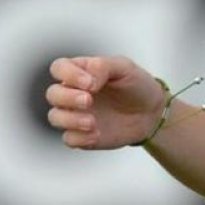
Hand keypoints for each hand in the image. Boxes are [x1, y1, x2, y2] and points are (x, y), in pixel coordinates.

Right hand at [46, 56, 164, 149]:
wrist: (151, 112)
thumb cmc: (136, 85)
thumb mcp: (125, 68)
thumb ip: (103, 66)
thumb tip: (87, 82)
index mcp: (81, 72)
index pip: (59, 68)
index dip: (68, 74)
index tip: (90, 83)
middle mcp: (73, 92)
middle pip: (53, 93)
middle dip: (67, 98)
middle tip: (88, 101)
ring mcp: (75, 114)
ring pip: (55, 117)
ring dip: (70, 119)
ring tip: (92, 122)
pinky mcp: (81, 134)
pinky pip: (68, 138)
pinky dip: (79, 137)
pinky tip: (96, 133)